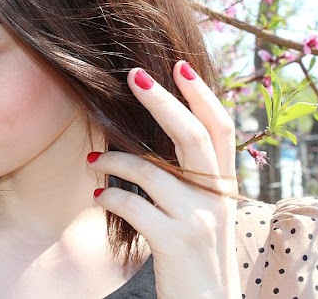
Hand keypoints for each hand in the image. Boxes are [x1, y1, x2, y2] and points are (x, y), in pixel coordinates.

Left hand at [87, 61, 240, 298]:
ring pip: (151, 170)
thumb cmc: (196, 252)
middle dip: (161, 100)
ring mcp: (199, 219)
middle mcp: (217, 197)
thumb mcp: (203, 210)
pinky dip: (112, 197)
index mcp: (223, 184)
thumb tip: (151, 135)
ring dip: (115, 161)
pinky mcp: (175, 243)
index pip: (220, 127)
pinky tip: (100, 197)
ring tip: (94, 164)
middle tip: (133, 75)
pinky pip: (134, 206)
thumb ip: (190, 175)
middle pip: (191, 134)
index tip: (180, 65)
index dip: (202, 95)